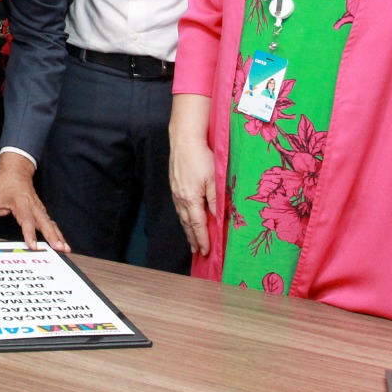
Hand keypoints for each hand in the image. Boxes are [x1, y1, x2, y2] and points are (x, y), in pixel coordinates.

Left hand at [0, 151, 67, 251]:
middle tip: (59, 249)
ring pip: (51, 224)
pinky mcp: (42, 212)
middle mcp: (33, 206)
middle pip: (44, 223)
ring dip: (58, 236)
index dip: (29, 234)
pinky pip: (51, 224)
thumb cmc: (3, 186)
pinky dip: (58, 233)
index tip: (33, 246)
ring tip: (65, 249)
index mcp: (21, 203)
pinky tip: (63, 244)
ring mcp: (39, 209)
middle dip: (52, 236)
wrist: (16, 172)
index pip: (26, 220)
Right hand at [169, 137, 215, 255]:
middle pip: (187, 224)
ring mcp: (175, 191)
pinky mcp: (174, 185)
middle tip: (196, 251)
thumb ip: (215, 200)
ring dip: (186, 229)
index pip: (198, 225)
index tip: (206, 251)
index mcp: (191, 199)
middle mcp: (181, 198)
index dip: (202, 239)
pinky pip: (178, 207)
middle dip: (192, 238)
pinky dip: (182, 217)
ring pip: (181, 216)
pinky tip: (185, 217)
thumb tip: (217, 218)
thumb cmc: (201, 158)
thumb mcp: (213, 179)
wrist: (184, 140)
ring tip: (191, 239)